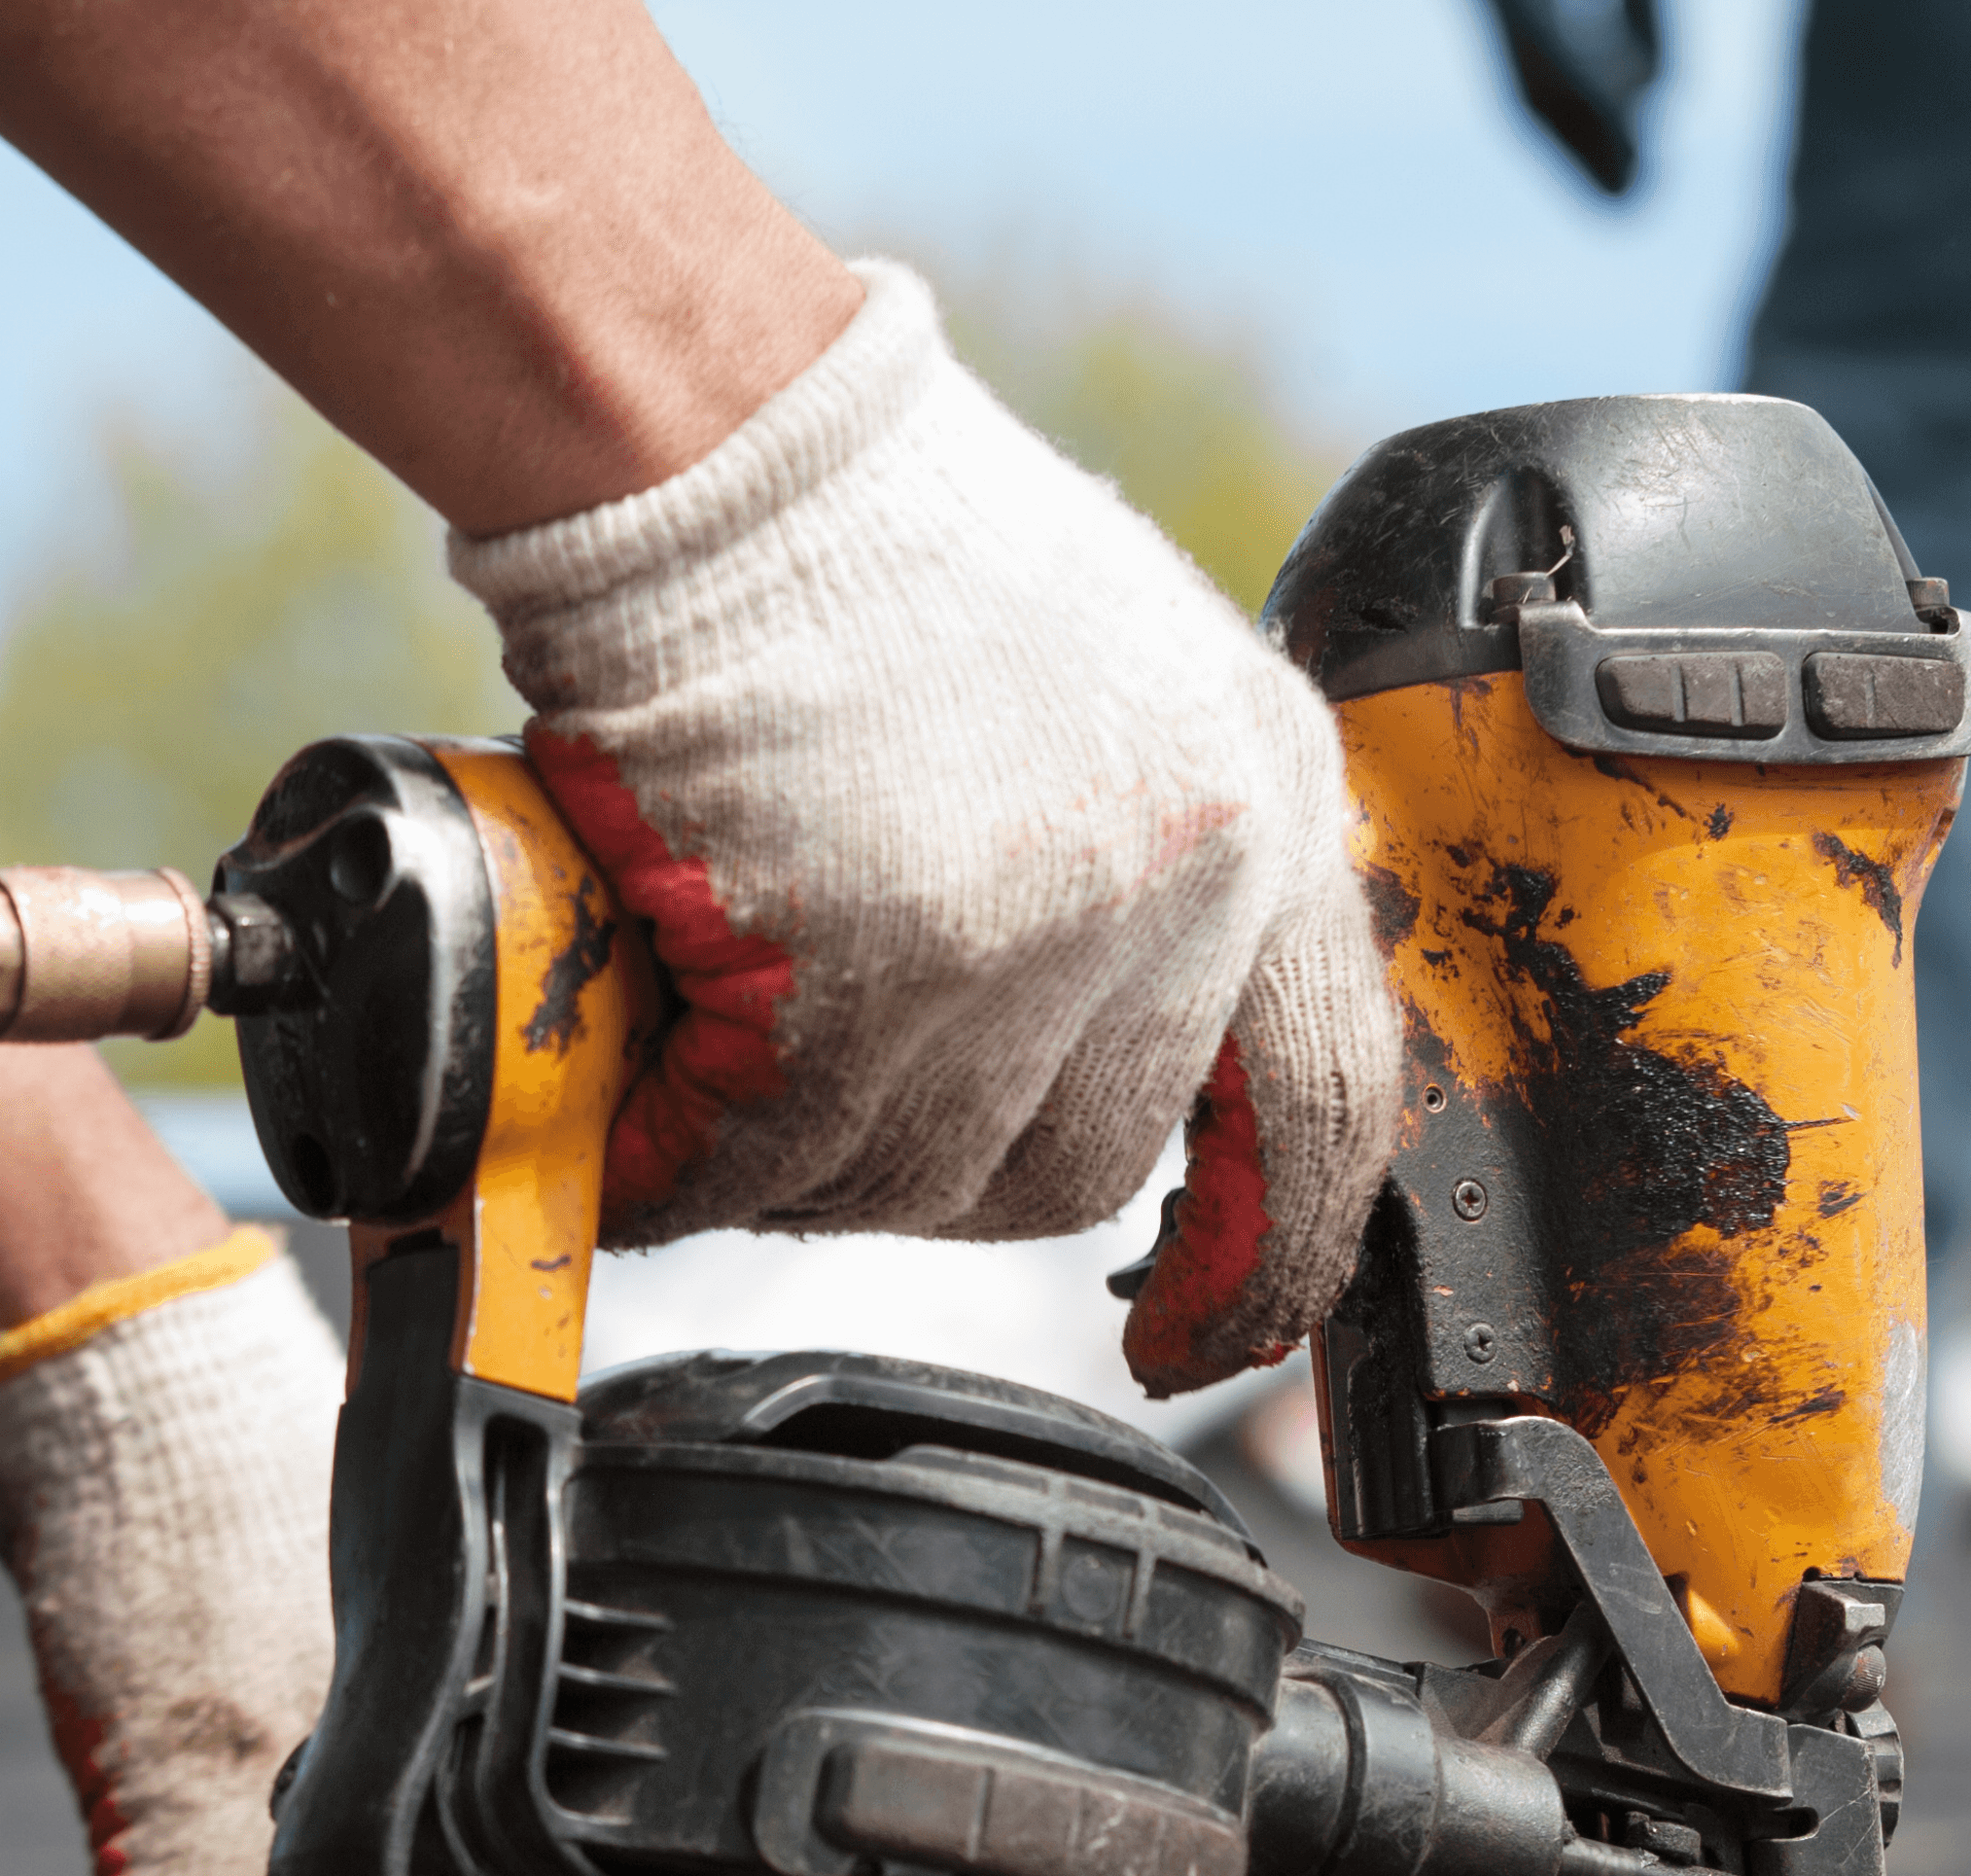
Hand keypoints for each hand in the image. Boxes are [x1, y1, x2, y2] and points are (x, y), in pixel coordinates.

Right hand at [452, 265, 1393, 1395]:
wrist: (731, 446)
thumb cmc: (880, 542)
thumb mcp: (1119, 684)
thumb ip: (1153, 863)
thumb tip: (1104, 1047)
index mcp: (1270, 806)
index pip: (1325, 1099)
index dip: (1266, 1249)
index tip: (1206, 1332)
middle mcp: (1192, 879)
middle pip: (1082, 1164)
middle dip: (939, 1168)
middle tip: (824, 1112)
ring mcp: (1041, 933)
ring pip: (924, 1177)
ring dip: (804, 1166)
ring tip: (713, 1077)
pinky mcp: (882, 969)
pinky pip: (781, 1154)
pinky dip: (694, 1163)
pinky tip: (645, 1115)